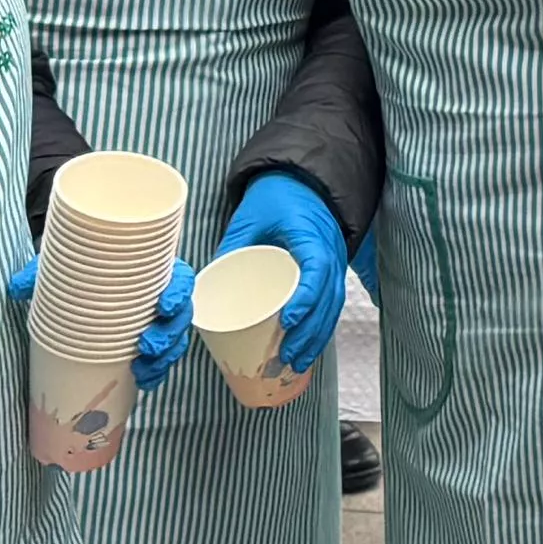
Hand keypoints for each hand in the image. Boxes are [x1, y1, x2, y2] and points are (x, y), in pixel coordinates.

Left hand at [2, 240, 204, 391]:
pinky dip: (155, 372)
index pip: (179, 279)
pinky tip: (143, 382)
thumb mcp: (65, 266)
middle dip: (169, 335)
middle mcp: (160, 297)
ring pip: (175, 342)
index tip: (165, 304)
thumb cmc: (83, 268)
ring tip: (143, 371)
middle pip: (181, 317)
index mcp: (151, 271)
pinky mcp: (150, 345)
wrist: (82, 278)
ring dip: (164, 359)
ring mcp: (157, 323)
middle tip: (146, 346)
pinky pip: (161, 360)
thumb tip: (17, 289)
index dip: (179, 293)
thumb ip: (44, 273)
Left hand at [225, 170, 350, 374]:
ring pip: (334, 305)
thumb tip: (207, 287)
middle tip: (287, 356)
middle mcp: (330, 249)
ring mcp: (336, 260)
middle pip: (329, 296)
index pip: (317, 268)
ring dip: (318, 336)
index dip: (306, 297)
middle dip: (310, 330)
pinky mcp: (332, 271)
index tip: (288, 321)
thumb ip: (231, 247)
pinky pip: (332, 303)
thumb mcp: (247, 218)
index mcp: (311, 233)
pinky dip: (321, 328)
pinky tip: (308, 349)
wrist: (301, 181)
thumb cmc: (274, 197)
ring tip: (297, 362)